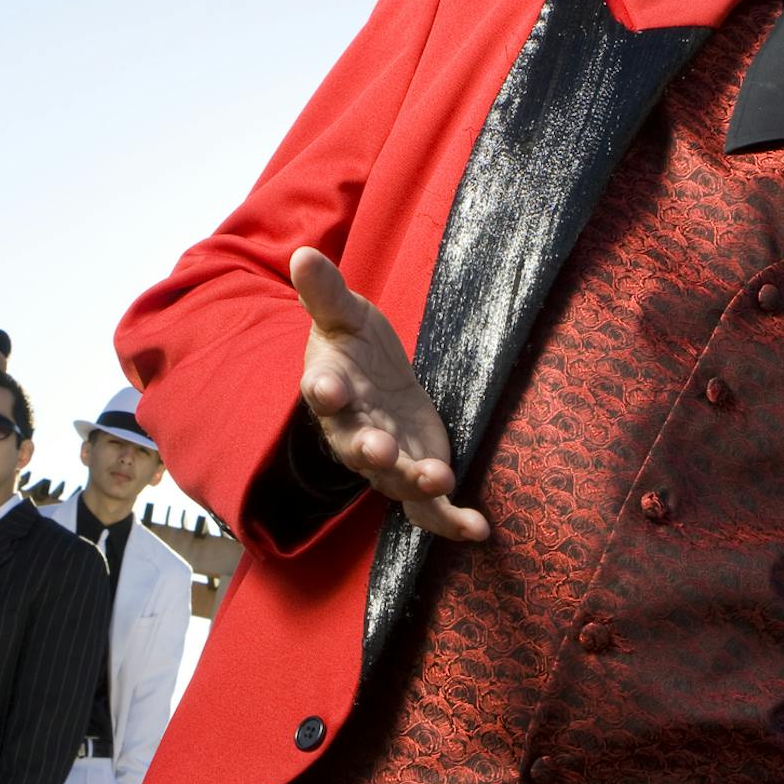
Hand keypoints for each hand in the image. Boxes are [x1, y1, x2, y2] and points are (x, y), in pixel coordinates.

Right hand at [290, 247, 488, 541]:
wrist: (375, 383)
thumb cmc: (356, 347)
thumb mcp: (346, 315)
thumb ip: (327, 293)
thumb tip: (304, 253)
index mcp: (332, 392)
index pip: (322, 394)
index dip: (324, 392)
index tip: (327, 388)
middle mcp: (353, 434)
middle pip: (356, 447)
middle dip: (367, 451)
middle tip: (377, 450)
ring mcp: (385, 462)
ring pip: (395, 480)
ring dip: (415, 483)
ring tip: (439, 479)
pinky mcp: (415, 477)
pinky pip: (430, 509)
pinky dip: (452, 522)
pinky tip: (479, 529)